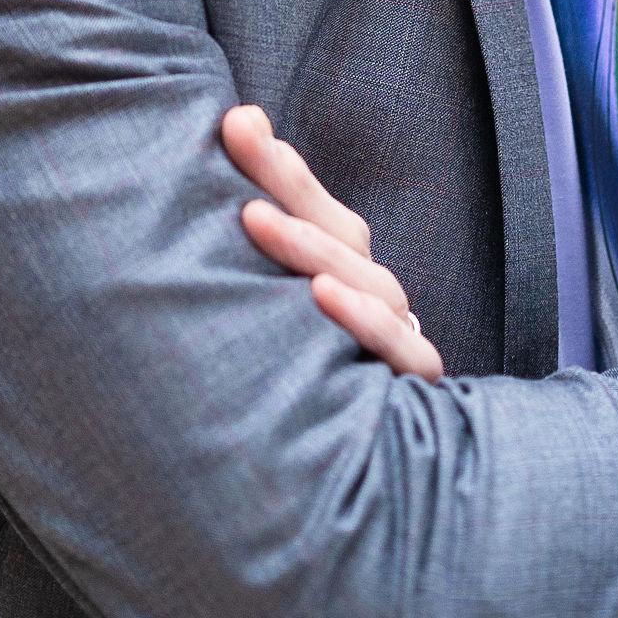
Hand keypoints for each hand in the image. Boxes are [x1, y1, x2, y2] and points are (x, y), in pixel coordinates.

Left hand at [221, 105, 443, 380]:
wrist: (343, 496)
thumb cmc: (293, 388)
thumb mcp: (266, 318)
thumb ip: (251, 250)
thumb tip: (208, 161)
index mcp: (342, 276)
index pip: (313, 208)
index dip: (275, 164)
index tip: (234, 121)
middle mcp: (373, 301)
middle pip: (341, 235)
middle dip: (287, 186)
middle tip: (238, 143)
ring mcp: (395, 342)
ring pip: (370, 284)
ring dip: (313, 249)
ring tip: (259, 221)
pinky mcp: (409, 391)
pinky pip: (402, 352)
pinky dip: (365, 321)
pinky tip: (323, 297)